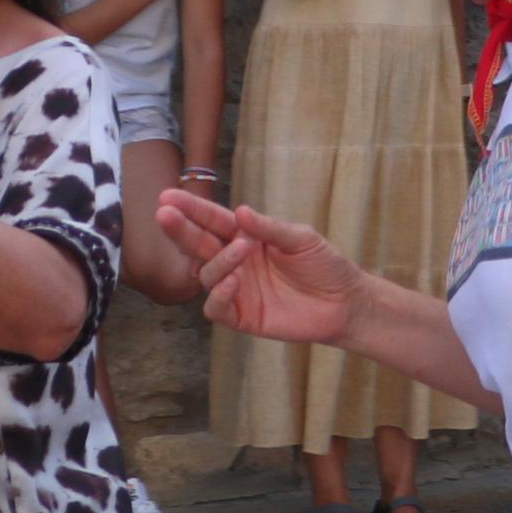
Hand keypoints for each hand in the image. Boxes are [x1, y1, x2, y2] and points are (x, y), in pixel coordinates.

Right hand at [158, 192, 366, 345]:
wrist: (346, 302)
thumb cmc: (324, 265)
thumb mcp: (301, 239)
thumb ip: (269, 228)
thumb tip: (239, 212)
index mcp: (247, 237)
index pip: (214, 221)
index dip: (192, 209)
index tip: (168, 196)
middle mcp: (235, 262)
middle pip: (200, 245)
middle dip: (181, 229)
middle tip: (165, 214)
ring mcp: (236, 289)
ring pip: (208, 275)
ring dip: (218, 261)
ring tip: (240, 250)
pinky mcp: (241, 316)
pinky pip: (216, 307)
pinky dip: (219, 295)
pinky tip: (232, 281)